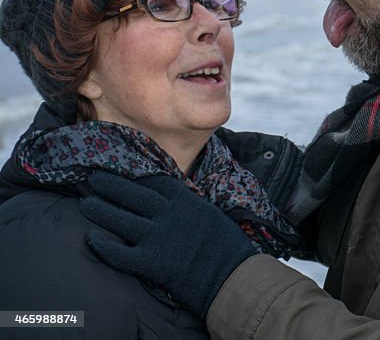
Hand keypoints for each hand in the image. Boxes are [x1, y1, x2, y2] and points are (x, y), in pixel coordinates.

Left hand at [80, 172, 256, 318]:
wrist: (232, 274)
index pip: (153, 180)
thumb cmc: (224, 244)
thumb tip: (167, 199)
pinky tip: (91, 238)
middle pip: (132, 194)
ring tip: (85, 203)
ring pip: (121, 220)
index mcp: (185, 200)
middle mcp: (169, 214)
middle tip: (93, 179)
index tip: (118, 167)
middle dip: (110, 185)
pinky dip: (103, 245)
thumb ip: (185, 204)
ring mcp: (159, 238)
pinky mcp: (152, 263)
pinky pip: (120, 253)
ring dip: (100, 210)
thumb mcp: (207, 212)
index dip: (133, 173)